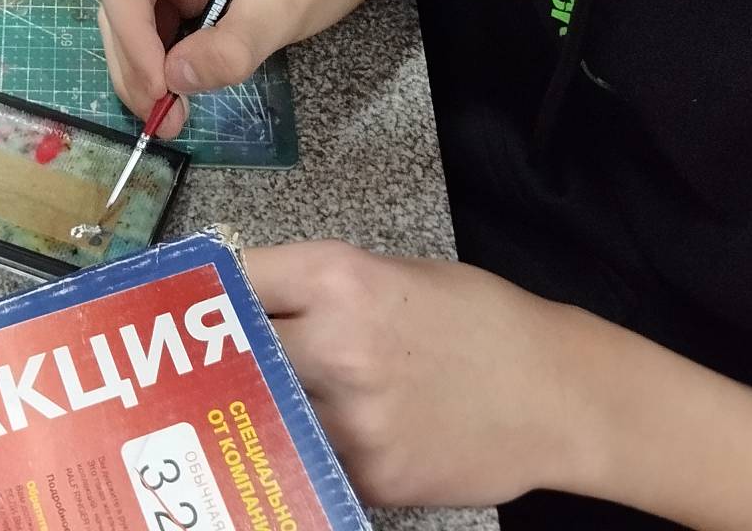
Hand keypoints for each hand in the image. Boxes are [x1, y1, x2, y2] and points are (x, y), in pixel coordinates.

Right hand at [90, 0, 425, 134]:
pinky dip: (175, 52)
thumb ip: (232, 43)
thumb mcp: (286, 0)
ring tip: (167, 112)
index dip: (128, 29)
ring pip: (145, 8)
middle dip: (136, 56)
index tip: (155, 83)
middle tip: (155, 114)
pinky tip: (183, 87)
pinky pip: (175, 13)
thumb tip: (175, 82)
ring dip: (150, 61)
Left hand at [245, 242, 591, 507]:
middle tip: (212, 361)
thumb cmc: (482, 323)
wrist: (559, 394)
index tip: (192, 303)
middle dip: (227, 354)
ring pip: (268, 412)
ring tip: (267, 402)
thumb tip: (254, 299)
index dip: (211, 291)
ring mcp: (352, 417)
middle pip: (238, 350)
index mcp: (342, 279)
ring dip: (265, 407)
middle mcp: (337, 344)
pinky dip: (314, 450)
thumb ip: (323, 288)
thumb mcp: (397, 276)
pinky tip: (337, 436)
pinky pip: (312, 459)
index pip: (239, 278)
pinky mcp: (370, 474)